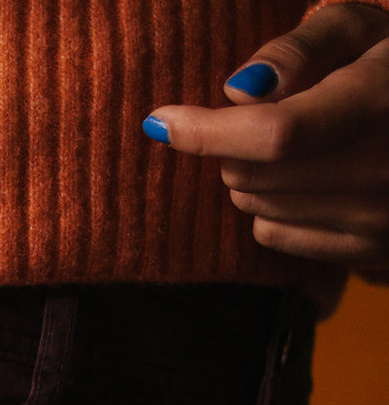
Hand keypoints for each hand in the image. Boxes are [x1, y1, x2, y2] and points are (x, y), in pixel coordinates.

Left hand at [144, 2, 388, 267]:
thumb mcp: (359, 29)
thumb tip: (237, 92)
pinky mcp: (367, 252)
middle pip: (253, 174)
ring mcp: (379, 219)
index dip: (209, 130)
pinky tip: (310, 179)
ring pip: (255, 207)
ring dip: (253, 176)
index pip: (278, 133)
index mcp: (385, 99)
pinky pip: (273, 235)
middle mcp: (386, 167)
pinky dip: (272, 208)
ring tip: (297, 145)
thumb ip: (300, 48)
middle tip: (266, 116)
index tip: (160, 121)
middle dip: (235, 145)